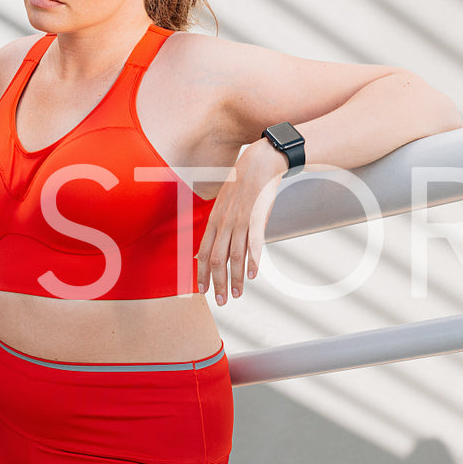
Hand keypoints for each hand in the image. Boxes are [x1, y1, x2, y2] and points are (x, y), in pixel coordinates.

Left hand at [195, 139, 285, 305]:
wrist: (260, 162)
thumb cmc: (244, 183)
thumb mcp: (225, 202)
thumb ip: (221, 224)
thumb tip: (215, 244)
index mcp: (214, 220)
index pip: (203, 253)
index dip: (202, 274)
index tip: (202, 290)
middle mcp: (224, 223)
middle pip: (216, 259)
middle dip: (217, 283)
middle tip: (220, 301)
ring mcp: (239, 221)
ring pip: (234, 256)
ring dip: (235, 278)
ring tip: (236, 295)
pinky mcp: (256, 218)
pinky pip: (253, 243)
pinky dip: (253, 261)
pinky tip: (252, 275)